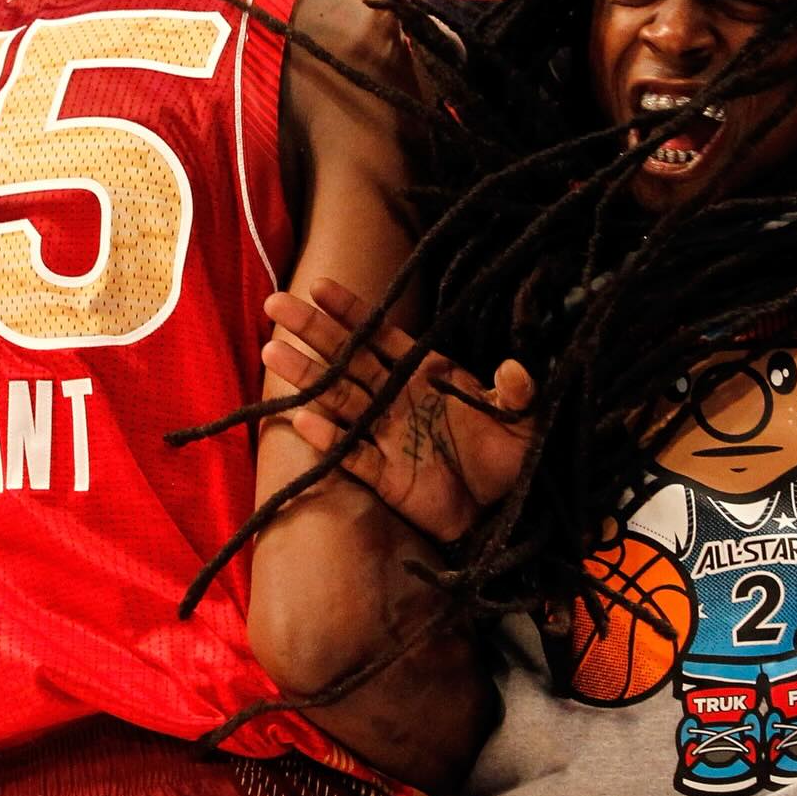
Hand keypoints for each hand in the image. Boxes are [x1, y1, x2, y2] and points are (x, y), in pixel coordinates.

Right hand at [262, 278, 536, 544]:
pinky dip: (330, 439)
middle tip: (276, 304)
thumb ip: (516, 393)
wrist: (499, 509)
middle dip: (314, 331)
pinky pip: (352, 454)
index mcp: (426, 374)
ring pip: (340, 400)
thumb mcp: (523, 420)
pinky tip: (304, 420)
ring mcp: (387, 435)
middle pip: (349, 358)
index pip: (382, 335)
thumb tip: (513, 367)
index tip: (319, 287)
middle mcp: (398, 398)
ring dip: (309, 377)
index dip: (352, 312)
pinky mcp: (385, 476)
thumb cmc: (506, 455)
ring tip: (273, 352)